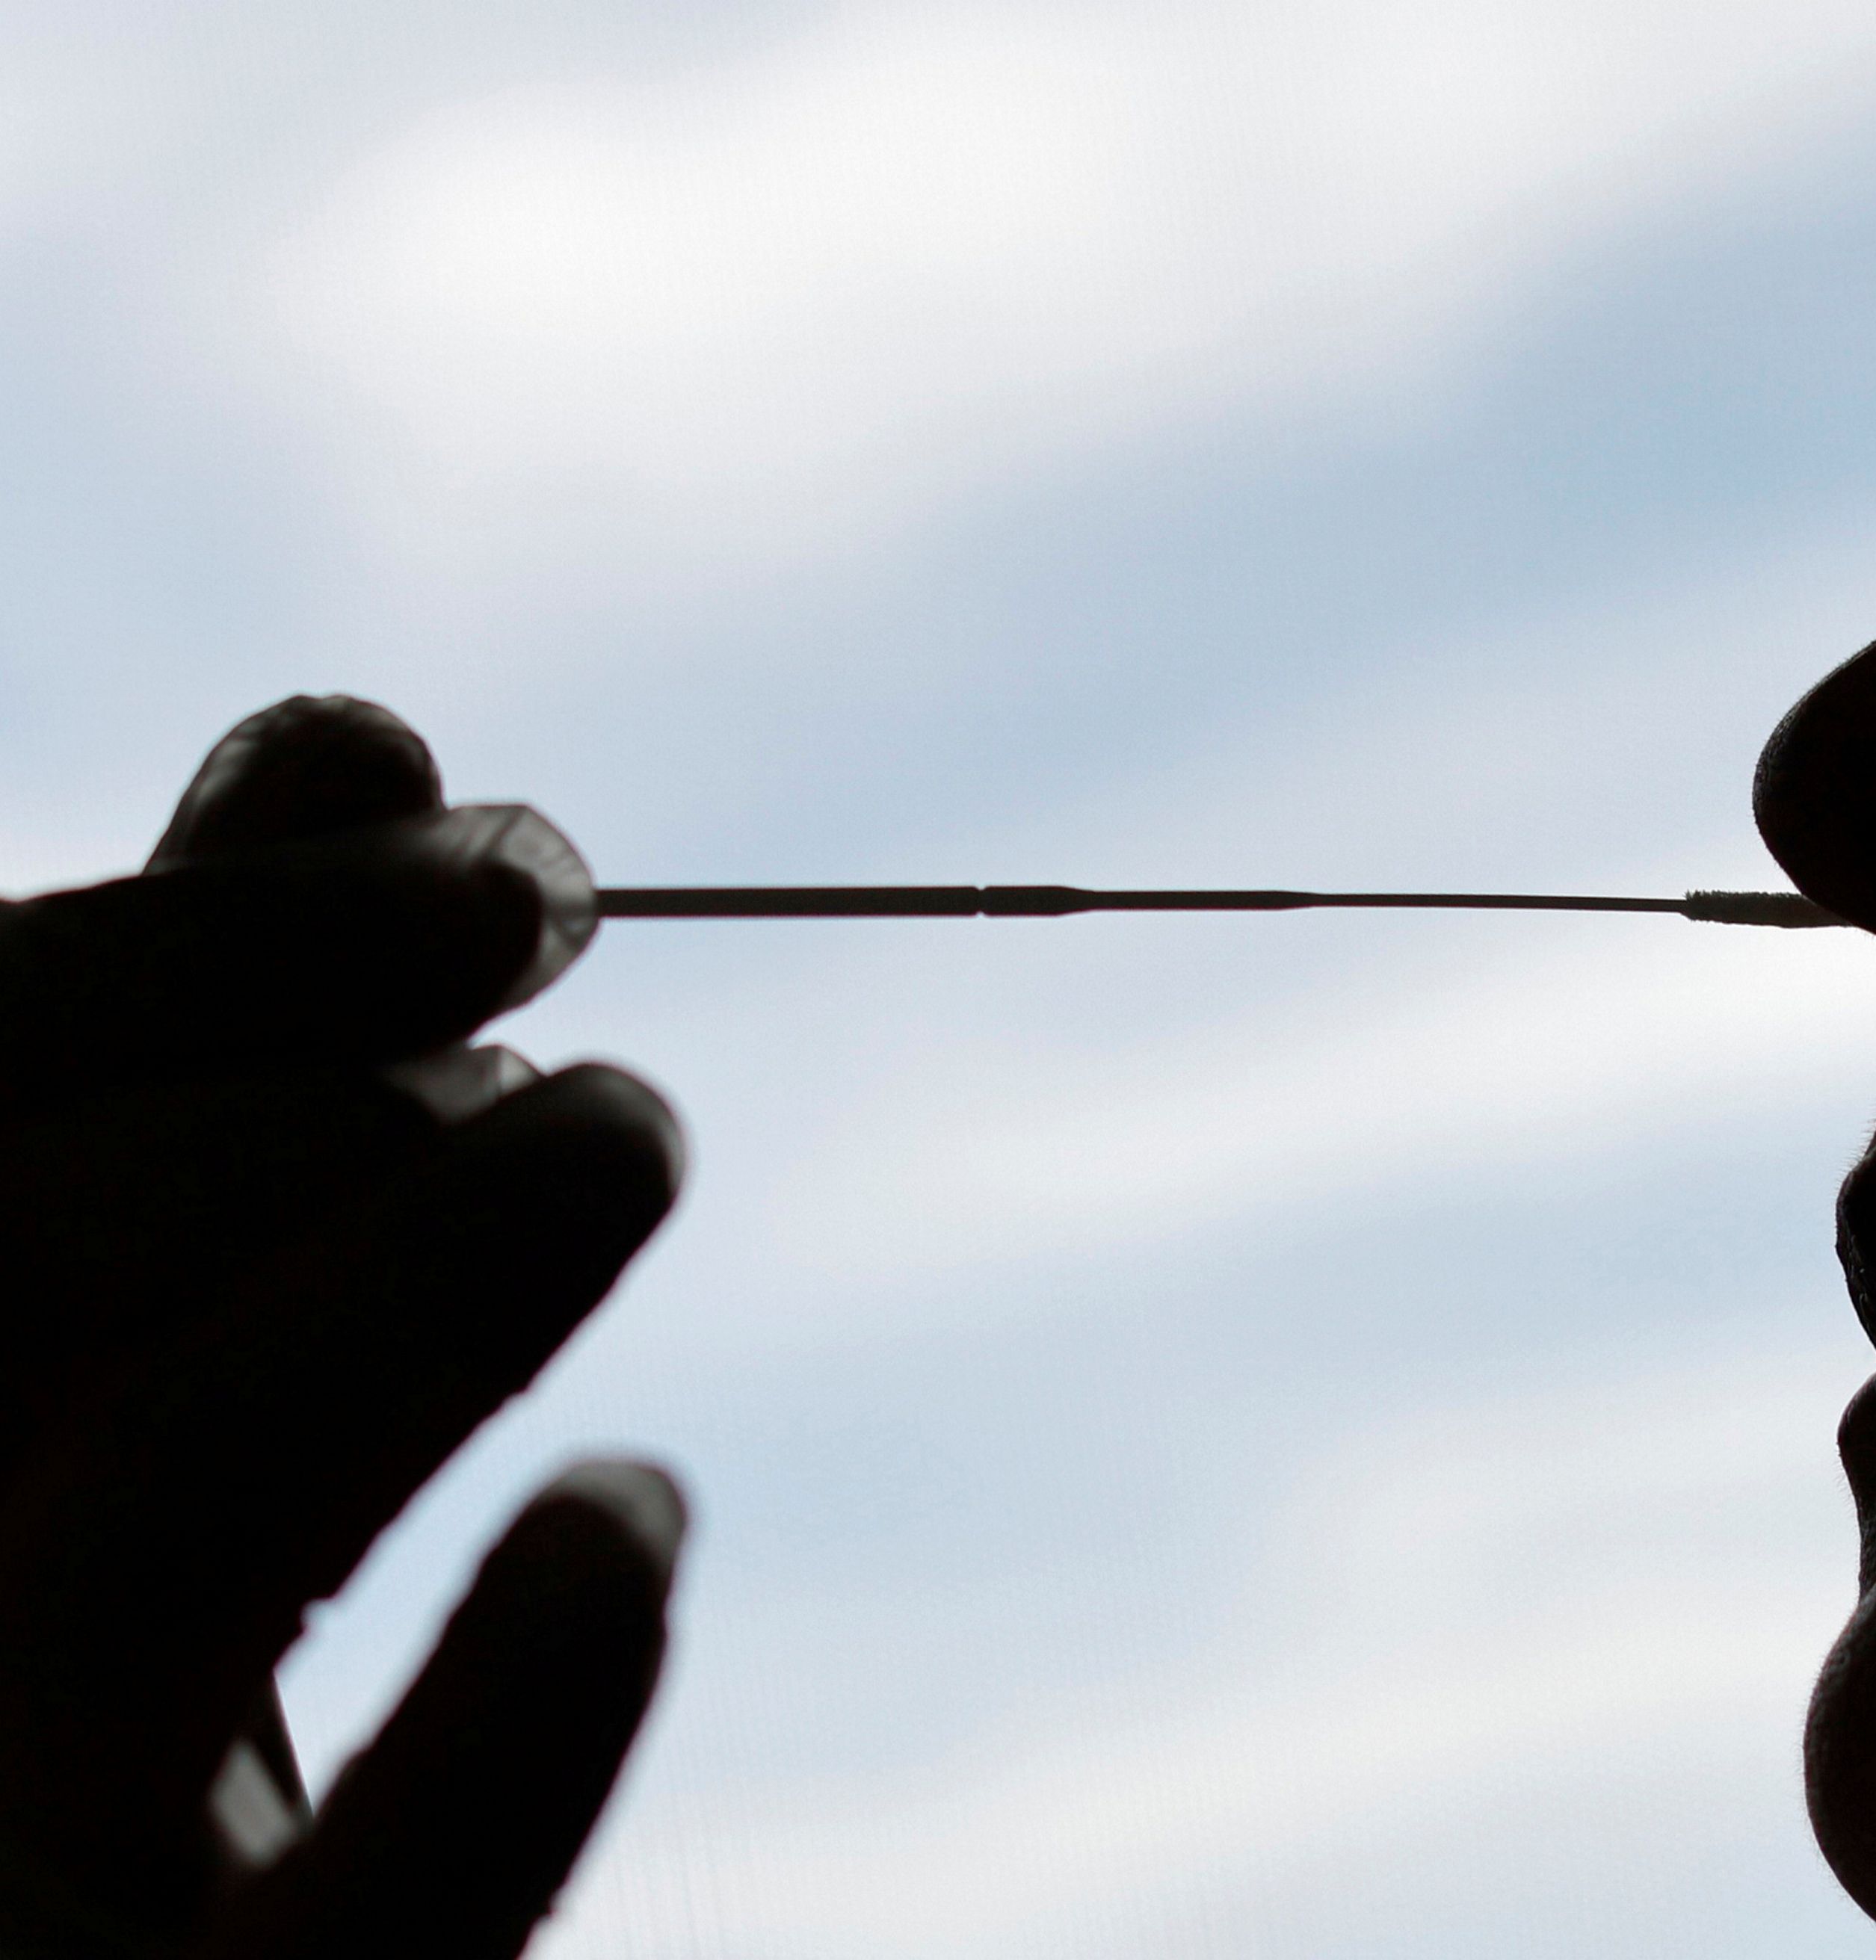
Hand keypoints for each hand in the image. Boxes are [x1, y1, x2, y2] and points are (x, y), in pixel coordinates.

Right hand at [0, 697, 685, 1958]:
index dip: (253, 926)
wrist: (104, 1929)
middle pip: (48, 1264)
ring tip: (628, 1130)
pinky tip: (631, 1511)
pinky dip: (526, 1697)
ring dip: (454, 1264)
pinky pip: (358, 1929)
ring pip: (169, 1517)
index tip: (518, 862)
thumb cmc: (97, 1581)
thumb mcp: (122, 1295)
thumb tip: (360, 738)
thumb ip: (195, 1017)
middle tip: (593, 1071)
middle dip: (351, 1091)